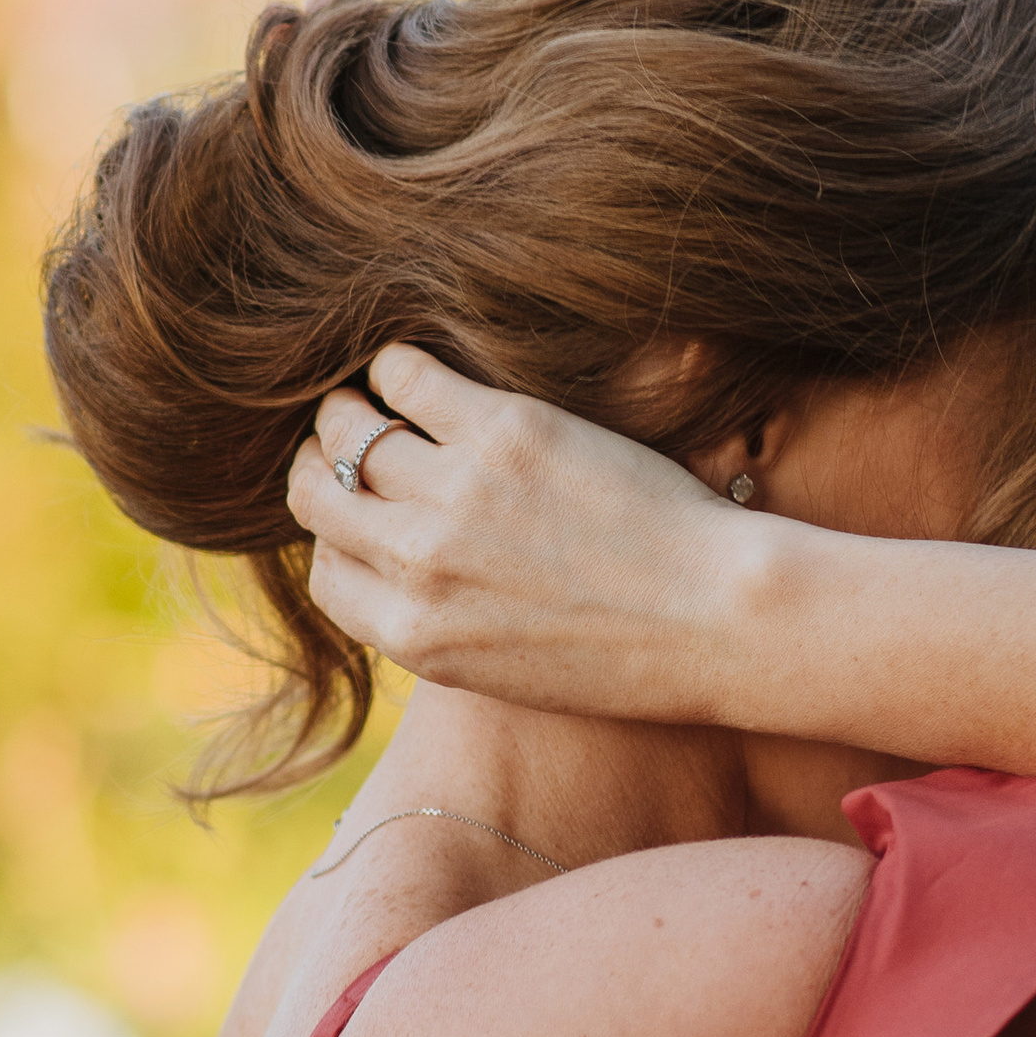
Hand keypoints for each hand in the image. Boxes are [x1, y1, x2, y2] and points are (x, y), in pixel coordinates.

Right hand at [286, 346, 754, 718]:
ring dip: (351, 410)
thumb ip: (441, 621)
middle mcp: (419, 566)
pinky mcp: (503, 431)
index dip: (340, 540)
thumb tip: (402, 572)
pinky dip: (398, 367)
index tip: (367, 518)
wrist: (717, 620)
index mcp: (416, 637)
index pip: (324, 575)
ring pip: (349, 428)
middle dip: (324, 467)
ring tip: (378, 403)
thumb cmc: (631, 651)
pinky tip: (418, 373)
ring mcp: (455, 495)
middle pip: (318, 495)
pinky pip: (406, 375)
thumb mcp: (507, 669)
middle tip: (350, 448)